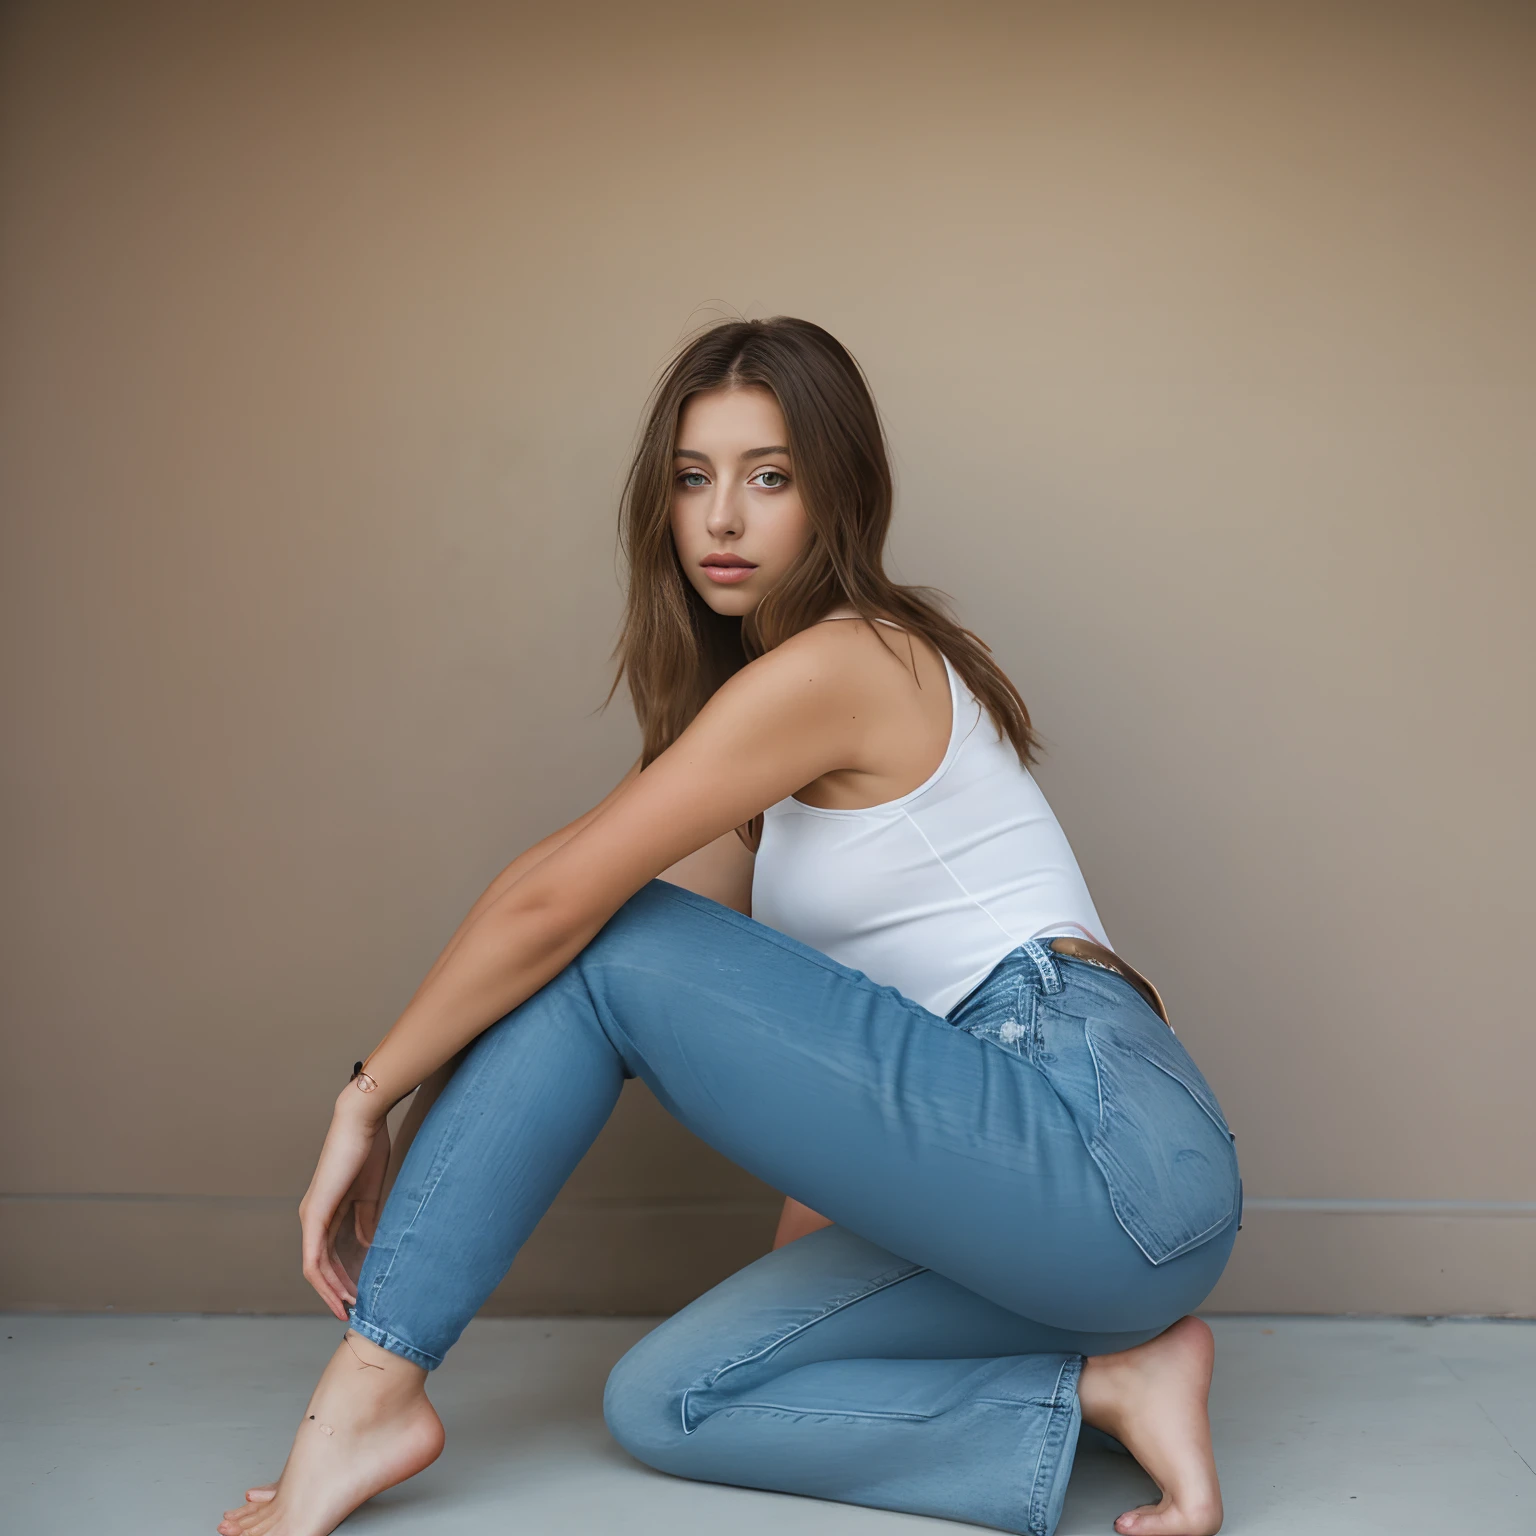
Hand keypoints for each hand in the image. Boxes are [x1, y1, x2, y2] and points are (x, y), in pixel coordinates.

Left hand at [298, 1088, 392, 1319]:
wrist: (362, 1123)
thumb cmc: (368, 1149)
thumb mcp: (370, 1193)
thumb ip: (367, 1220)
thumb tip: (368, 1244)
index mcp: (327, 1211)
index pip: (329, 1255)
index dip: (341, 1278)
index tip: (358, 1296)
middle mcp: (313, 1217)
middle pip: (320, 1267)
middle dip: (336, 1291)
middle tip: (353, 1312)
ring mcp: (311, 1217)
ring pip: (315, 1267)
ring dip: (331, 1291)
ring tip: (348, 1309)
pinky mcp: (315, 1215)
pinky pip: (314, 1257)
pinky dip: (325, 1279)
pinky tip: (339, 1293)